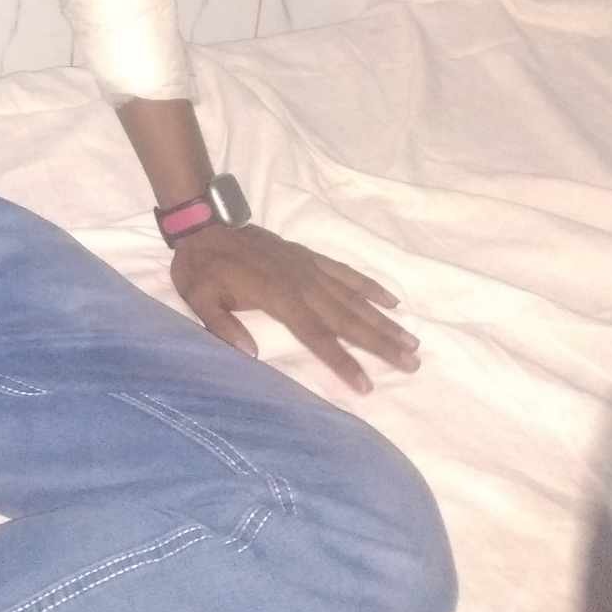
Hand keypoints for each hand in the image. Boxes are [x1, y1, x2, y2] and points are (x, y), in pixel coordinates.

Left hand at [169, 222, 419, 394]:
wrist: (204, 225)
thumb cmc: (201, 268)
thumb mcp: (199, 298)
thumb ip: (222, 326)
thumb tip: (251, 354)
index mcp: (277, 296)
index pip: (317, 335)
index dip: (342, 361)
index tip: (366, 385)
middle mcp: (301, 282)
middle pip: (347, 318)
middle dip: (380, 343)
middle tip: (412, 363)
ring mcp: (308, 267)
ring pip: (353, 297)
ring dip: (383, 320)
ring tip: (412, 341)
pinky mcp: (309, 257)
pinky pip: (346, 272)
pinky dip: (370, 286)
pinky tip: (392, 301)